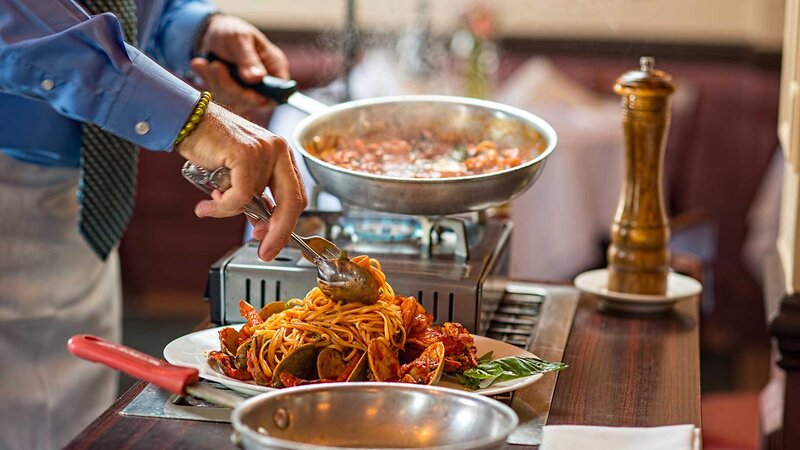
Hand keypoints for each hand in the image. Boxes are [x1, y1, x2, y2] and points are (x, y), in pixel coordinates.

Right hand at [175, 103, 306, 260]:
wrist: (188, 120)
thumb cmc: (212, 146)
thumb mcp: (241, 174)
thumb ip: (255, 197)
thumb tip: (261, 228)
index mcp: (282, 156)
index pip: (297, 196)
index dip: (287, 224)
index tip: (273, 244)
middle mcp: (278, 151)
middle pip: (292, 202)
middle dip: (279, 233)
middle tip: (265, 252)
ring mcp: (264, 151)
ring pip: (255, 201)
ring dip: (229, 211)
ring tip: (210, 206)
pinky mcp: (246, 154)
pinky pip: (239, 196)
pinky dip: (222, 206)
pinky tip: (207, 205)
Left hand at [191, 14, 288, 113]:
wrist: (211, 33)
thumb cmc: (231, 31)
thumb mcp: (240, 39)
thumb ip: (248, 59)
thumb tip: (257, 78)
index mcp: (275, 69)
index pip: (277, 94)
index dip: (262, 96)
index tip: (244, 87)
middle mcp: (263, 85)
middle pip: (253, 101)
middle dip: (230, 85)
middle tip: (216, 65)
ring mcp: (247, 92)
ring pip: (233, 101)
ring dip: (215, 82)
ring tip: (202, 62)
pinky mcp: (230, 96)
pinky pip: (218, 97)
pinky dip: (206, 82)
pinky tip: (200, 65)